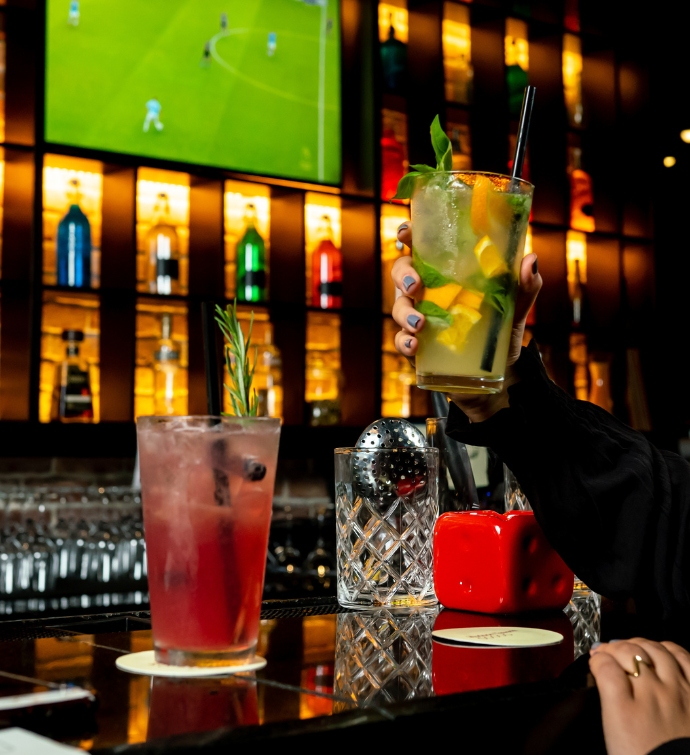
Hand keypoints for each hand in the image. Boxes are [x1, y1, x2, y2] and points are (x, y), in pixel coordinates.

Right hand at [391, 222, 541, 422]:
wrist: (499, 379)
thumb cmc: (501, 335)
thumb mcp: (515, 309)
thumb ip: (524, 286)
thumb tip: (530, 260)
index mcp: (448, 275)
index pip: (423, 249)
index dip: (410, 236)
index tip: (407, 233)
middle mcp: (429, 294)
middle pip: (402, 273)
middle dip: (402, 274)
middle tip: (415, 284)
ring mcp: (420, 320)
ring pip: (399, 307)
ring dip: (405, 312)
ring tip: (420, 324)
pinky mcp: (418, 348)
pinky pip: (401, 340)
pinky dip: (403, 341)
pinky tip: (414, 345)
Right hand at [589, 639, 689, 754]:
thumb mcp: (615, 732)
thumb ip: (608, 698)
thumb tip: (603, 674)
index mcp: (625, 710)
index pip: (605, 666)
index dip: (598, 658)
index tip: (595, 661)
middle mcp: (652, 695)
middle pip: (628, 652)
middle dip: (613, 647)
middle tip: (608, 652)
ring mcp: (678, 691)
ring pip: (655, 649)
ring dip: (639, 643)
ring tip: (632, 647)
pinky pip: (685, 658)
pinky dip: (670, 650)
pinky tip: (663, 651)